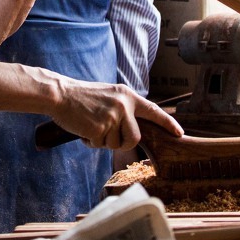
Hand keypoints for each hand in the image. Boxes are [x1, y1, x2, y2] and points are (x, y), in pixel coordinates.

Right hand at [49, 81, 182, 149]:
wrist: (60, 94)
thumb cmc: (82, 98)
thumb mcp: (109, 96)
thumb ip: (123, 108)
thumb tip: (134, 129)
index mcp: (127, 95)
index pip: (153, 111)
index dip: (167, 123)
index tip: (179, 132)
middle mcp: (123, 105)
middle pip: (135, 138)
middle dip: (123, 143)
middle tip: (107, 136)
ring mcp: (112, 117)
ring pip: (116, 144)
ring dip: (104, 142)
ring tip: (91, 126)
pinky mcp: (100, 128)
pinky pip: (100, 145)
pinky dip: (90, 142)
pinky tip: (83, 129)